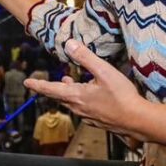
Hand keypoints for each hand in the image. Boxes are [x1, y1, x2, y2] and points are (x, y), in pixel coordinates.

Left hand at [24, 40, 148, 141]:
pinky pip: (83, 109)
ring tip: (68, 83)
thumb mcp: (103, 71)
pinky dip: (80, 100)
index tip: (28, 83)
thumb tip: (69, 44)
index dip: (38, 85)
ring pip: (72, 103)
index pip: (51, 89)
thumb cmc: (122, 96)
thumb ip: (85, 57)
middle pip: (60, 97)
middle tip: (45, 84)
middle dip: (52, 88)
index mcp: (77, 96)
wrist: (137, 120)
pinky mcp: (98, 120)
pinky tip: (89, 96)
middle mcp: (79, 108)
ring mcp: (88, 116)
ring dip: (67, 93)